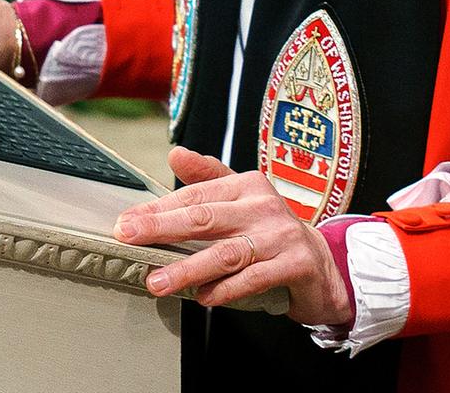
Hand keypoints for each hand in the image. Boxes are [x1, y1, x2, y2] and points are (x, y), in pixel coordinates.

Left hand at [113, 146, 351, 326]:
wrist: (322, 263)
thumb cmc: (271, 230)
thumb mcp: (242, 198)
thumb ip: (208, 177)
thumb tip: (174, 153)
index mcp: (247, 184)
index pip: (196, 195)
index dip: (159, 209)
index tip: (127, 222)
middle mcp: (263, 205)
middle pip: (206, 217)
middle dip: (163, 227)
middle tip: (129, 238)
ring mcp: (280, 235)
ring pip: (227, 252)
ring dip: (188, 268)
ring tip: (158, 280)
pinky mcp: (295, 264)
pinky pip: (254, 278)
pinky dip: (227, 289)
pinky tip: (204, 296)